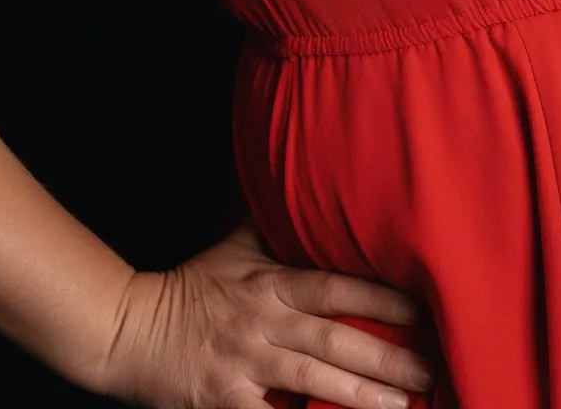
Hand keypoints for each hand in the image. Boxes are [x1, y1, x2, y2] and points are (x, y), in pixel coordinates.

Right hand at [94, 221, 437, 408]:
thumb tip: (300, 174)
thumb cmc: (190, 287)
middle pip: (334, 338)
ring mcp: (245, 363)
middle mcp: (263, 321)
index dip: (382, 297)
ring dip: (360, 396)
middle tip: (432, 370)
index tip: (425, 309)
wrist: (128, 329)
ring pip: (312, 380)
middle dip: (387, 356)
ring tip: (403, 405)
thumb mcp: (232, 245)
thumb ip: (270, 219)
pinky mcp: (225, 402)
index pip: (336, 287)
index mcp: (271, 283)